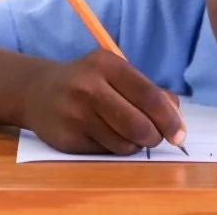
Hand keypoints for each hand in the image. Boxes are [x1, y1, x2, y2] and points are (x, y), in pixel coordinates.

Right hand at [20, 49, 185, 155]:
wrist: (37, 91)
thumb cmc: (87, 81)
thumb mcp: (115, 73)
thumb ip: (148, 90)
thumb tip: (175, 116)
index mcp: (106, 64)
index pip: (149, 95)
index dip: (169, 119)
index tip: (179, 134)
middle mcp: (89, 87)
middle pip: (138, 124)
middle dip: (154, 136)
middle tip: (154, 137)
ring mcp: (75, 114)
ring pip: (124, 143)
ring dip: (134, 144)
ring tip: (127, 133)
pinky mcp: (67, 137)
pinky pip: (105, 152)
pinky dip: (114, 148)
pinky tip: (105, 135)